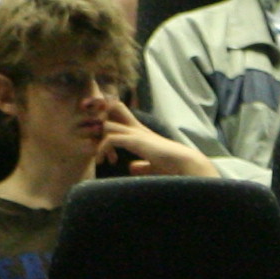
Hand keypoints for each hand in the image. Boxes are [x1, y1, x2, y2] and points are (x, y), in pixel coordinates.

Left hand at [94, 107, 211, 177]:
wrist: (184, 163)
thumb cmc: (173, 166)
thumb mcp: (153, 166)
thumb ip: (142, 165)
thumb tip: (131, 168)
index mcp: (141, 133)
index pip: (120, 114)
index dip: (108, 121)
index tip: (104, 141)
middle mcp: (136, 129)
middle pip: (112, 110)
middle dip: (99, 123)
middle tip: (95, 143)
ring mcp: (135, 133)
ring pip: (106, 124)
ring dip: (99, 139)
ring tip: (100, 158)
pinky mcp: (135, 140)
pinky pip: (110, 139)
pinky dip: (102, 149)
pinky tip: (103, 161)